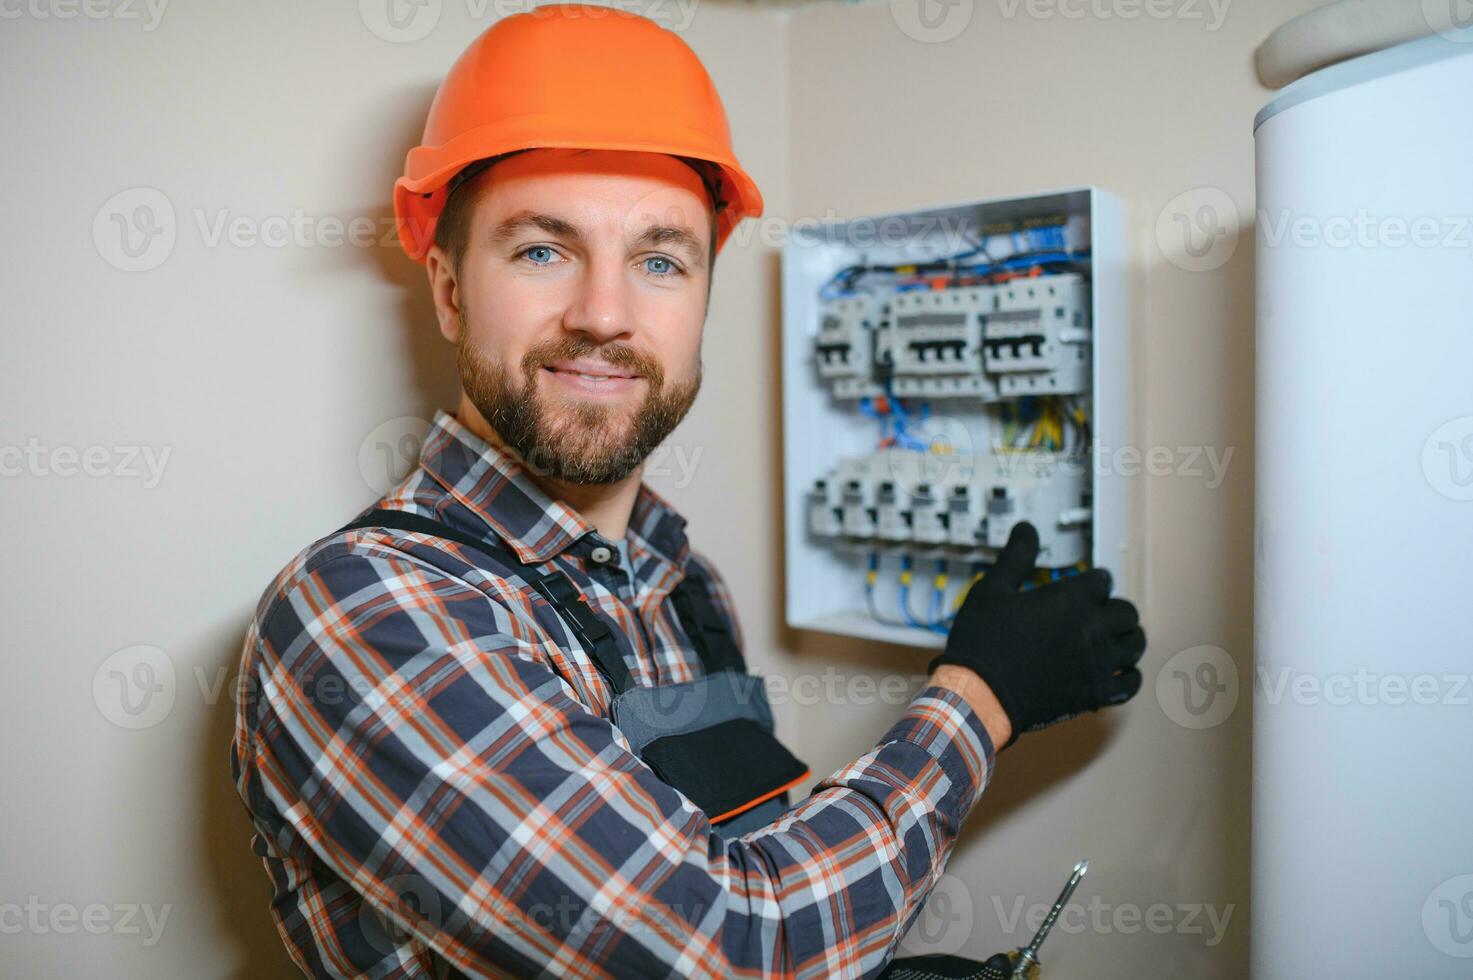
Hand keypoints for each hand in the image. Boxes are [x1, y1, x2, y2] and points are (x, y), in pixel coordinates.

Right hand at [929, 522, 1145, 749]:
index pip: (1102, 581)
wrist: (979, 695)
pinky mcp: (1096, 693)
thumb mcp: (992, 590)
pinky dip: (1129, 675)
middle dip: (1113, 608)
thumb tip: (1027, 528)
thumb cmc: (983, 640)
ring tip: (1112, 638)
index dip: (1092, 582)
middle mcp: (1093, 630)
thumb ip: (1016, 557)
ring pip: (1135, 644)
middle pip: (1126, 612)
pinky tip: (1118, 671)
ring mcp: (1098, 664)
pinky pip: (1131, 683)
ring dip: (1126, 638)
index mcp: (1071, 600)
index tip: (1082, 587)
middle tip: (1097, 612)